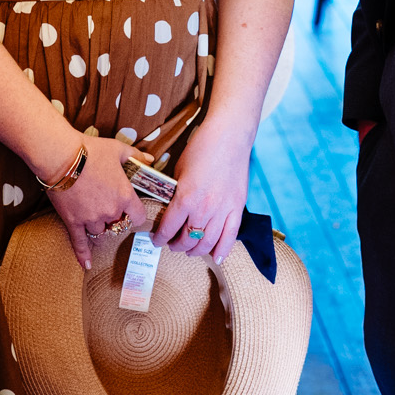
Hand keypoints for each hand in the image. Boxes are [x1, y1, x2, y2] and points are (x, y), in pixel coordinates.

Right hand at [43, 135, 147, 270]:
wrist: (61, 156)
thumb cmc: (91, 151)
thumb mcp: (118, 149)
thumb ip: (137, 156)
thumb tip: (151, 160)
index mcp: (125, 196)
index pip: (139, 217)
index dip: (136, 215)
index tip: (132, 212)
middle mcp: (110, 211)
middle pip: (118, 225)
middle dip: (115, 218)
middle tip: (107, 207)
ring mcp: (91, 218)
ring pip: (100, 233)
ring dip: (99, 228)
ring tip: (95, 219)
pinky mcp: (73, 221)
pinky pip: (80, 242)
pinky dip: (83, 255)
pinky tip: (86, 265)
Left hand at [155, 116, 249, 260]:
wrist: (229, 137)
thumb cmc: (201, 148)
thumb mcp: (178, 170)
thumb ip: (175, 193)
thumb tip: (170, 209)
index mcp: (185, 198)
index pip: (168, 228)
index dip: (160, 238)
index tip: (156, 239)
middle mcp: (204, 209)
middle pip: (187, 240)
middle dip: (176, 245)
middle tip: (171, 243)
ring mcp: (223, 210)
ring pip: (208, 243)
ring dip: (195, 250)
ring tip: (189, 249)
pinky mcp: (237, 208)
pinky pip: (230, 237)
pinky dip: (223, 250)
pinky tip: (216, 257)